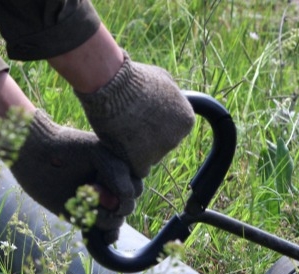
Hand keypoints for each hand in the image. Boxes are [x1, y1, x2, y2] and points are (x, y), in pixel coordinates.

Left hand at [8, 109, 140, 243]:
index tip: (105, 177)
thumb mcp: (99, 153)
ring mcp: (97, 203)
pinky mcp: (81, 216)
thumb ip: (118, 171)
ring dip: (106, 219)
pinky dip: (107, 237)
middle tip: (92, 191)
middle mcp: (110, 188)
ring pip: (116, 221)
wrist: (35, 155)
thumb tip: (129, 198)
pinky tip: (106, 238)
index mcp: (120, 171)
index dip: (127, 188)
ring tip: (85, 206)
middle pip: (128, 206)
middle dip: (117, 205)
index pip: (137, 187)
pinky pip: (101, 233)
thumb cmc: (67, 147)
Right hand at [75, 51, 195, 177]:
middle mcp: (177, 138)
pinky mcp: (141, 162)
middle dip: (149, 137)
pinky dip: (128, 160)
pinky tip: (119, 144)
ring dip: (138, 149)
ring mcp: (159, 152)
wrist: (112, 86)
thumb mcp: (163, 80)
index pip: (174, 129)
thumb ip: (172, 96)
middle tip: (130, 122)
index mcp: (186, 120)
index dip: (157, 123)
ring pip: (150, 157)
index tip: (144, 115)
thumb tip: (173, 99)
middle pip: (163, 144)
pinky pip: (137, 168)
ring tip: (121, 130)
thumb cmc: (135, 79)